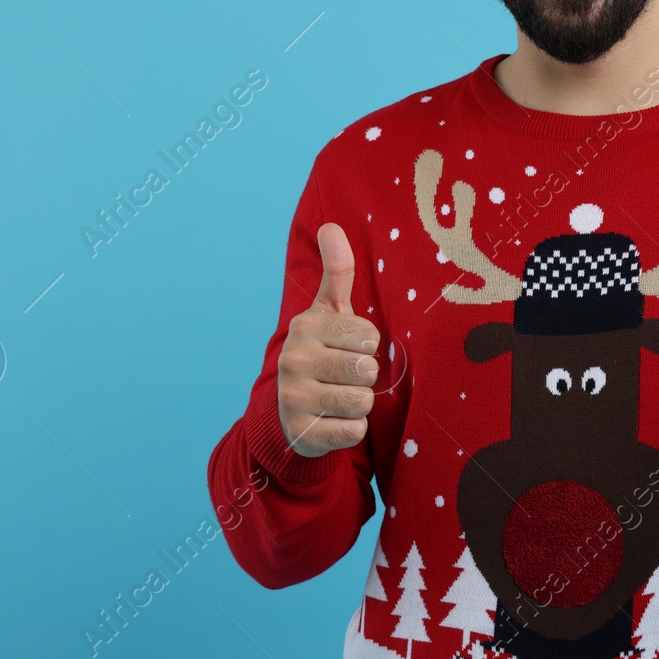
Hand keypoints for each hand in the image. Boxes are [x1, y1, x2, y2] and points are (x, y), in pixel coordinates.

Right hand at [276, 222, 379, 458]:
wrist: (290, 411)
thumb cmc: (322, 353)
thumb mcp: (329, 312)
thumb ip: (337, 271)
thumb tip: (332, 224)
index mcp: (305, 327)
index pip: (368, 335)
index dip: (368, 345)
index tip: (350, 348)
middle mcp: (293, 360)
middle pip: (366, 369)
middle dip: (366, 376)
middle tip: (346, 376)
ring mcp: (293, 398)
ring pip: (361, 401)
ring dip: (361, 403)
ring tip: (341, 397)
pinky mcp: (301, 433)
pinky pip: (353, 431)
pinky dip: (352, 429)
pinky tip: (333, 420)